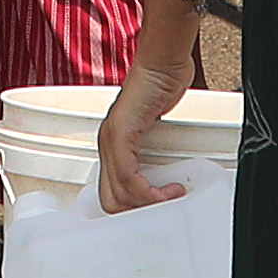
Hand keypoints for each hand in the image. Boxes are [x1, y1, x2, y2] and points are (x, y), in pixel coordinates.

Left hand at [95, 42, 201, 213]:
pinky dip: (148, 192)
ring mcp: (111, 139)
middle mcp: (106, 144)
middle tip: (163, 210)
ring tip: (170, 198)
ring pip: (118, 192)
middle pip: (110, 200)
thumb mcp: (157, 131)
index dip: (132, 211)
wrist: (163, 64)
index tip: (155, 214)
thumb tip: (166, 178)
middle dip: (137, 213)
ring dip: (147, 204)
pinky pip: (127, 176)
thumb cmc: (161, 89)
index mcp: (112, 146)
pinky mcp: (121, 133)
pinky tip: (168, 190)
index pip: (111, 194)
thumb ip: (154, 152)